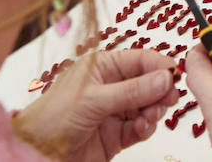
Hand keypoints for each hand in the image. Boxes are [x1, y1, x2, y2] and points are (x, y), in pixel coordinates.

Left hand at [14, 49, 176, 161]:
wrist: (36, 155)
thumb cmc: (49, 120)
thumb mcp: (93, 100)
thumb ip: (132, 90)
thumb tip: (164, 78)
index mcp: (101, 67)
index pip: (139, 59)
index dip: (159, 66)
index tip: (175, 75)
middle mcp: (110, 86)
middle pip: (149, 83)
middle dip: (160, 90)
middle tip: (169, 98)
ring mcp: (114, 111)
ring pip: (148, 106)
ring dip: (154, 111)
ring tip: (149, 117)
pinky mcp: (116, 134)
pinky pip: (141, 127)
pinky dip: (146, 128)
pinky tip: (141, 128)